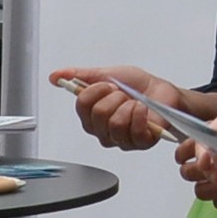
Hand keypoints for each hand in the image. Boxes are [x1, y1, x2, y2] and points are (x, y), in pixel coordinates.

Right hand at [54, 65, 179, 150]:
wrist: (161, 90)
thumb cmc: (136, 85)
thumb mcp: (105, 74)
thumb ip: (79, 76)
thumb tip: (55, 77)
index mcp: (92, 116)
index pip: (82, 105)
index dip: (97, 89)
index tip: (109, 83)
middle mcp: (103, 131)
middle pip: (98, 114)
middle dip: (115, 96)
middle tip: (123, 93)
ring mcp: (121, 139)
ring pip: (115, 123)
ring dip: (128, 105)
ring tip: (135, 102)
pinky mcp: (140, 143)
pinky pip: (133, 131)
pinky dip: (140, 114)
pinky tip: (143, 109)